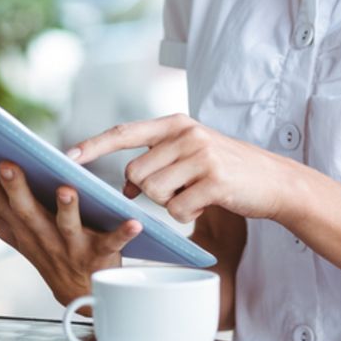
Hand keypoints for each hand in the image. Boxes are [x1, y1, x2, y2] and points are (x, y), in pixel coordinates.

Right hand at [0, 153, 141, 304]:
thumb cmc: (46, 250)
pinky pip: (113, 243)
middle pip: (27, 214)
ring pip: (67, 228)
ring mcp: (71, 248)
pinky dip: (123, 233)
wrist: (82, 295)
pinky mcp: (101, 255)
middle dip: (17, 190)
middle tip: (10, 165)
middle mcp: (42, 239)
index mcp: (21, 230)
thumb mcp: (12, 231)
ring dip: (67, 209)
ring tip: (68, 188)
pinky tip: (134, 221)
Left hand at [71, 114, 294, 223]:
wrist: (274, 180)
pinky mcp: (214, 180)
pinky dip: (187, 216)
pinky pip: (177, 211)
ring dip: (169, 204)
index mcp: (177, 123)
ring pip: (154, 193)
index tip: (66, 157)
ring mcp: (201, 155)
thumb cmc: (226, 169)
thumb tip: (124, 184)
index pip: (125, 132)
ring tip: (194, 194)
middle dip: (148, 191)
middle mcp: (187, 134)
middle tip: (177, 188)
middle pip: (135, 173)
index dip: (94, 145)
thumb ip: (157, 160)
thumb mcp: (190, 154)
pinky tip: (206, 205)